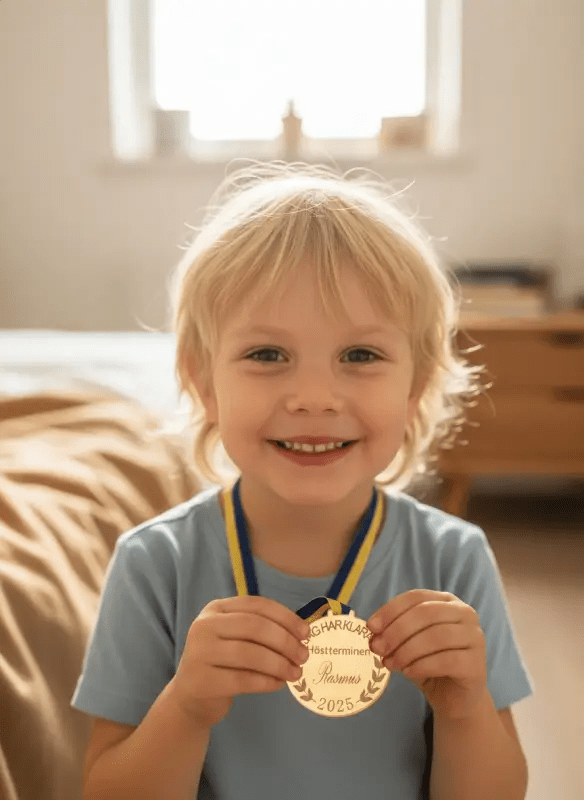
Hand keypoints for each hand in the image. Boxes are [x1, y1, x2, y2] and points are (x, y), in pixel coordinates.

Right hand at [171, 596, 310, 728]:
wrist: (191, 698)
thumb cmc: (223, 663)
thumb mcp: (236, 638)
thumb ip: (261, 631)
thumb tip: (302, 633)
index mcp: (216, 609)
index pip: (256, 605)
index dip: (285, 617)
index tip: (306, 633)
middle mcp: (204, 626)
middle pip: (254, 627)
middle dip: (285, 641)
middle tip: (304, 656)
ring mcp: (199, 653)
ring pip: (249, 654)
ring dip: (279, 664)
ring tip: (296, 673)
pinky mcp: (201, 681)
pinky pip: (242, 679)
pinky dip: (266, 682)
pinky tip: (278, 684)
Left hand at [367, 589, 487, 719]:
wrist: (454, 698)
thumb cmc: (428, 663)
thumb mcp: (407, 643)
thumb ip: (393, 633)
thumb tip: (373, 632)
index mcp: (446, 601)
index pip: (416, 597)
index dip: (391, 610)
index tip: (370, 627)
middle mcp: (464, 613)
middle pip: (425, 614)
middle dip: (396, 631)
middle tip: (377, 648)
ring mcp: (474, 637)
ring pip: (436, 636)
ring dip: (406, 650)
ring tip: (389, 664)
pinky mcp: (476, 663)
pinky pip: (446, 660)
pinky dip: (422, 665)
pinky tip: (408, 672)